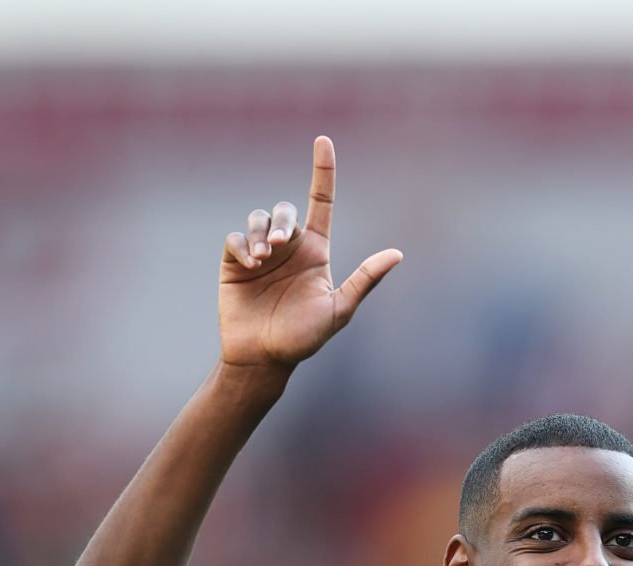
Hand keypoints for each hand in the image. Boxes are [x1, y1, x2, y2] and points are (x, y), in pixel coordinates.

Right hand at [219, 136, 401, 368]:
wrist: (264, 358)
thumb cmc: (304, 338)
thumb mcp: (339, 309)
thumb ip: (365, 280)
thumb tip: (398, 254)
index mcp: (316, 252)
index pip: (321, 202)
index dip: (323, 171)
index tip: (323, 140)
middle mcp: (290, 248)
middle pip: (284, 210)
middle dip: (282, 221)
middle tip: (280, 247)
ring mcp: (261, 254)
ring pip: (258, 218)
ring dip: (262, 232)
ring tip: (264, 258)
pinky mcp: (234, 263)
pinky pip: (235, 238)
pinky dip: (243, 245)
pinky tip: (251, 265)